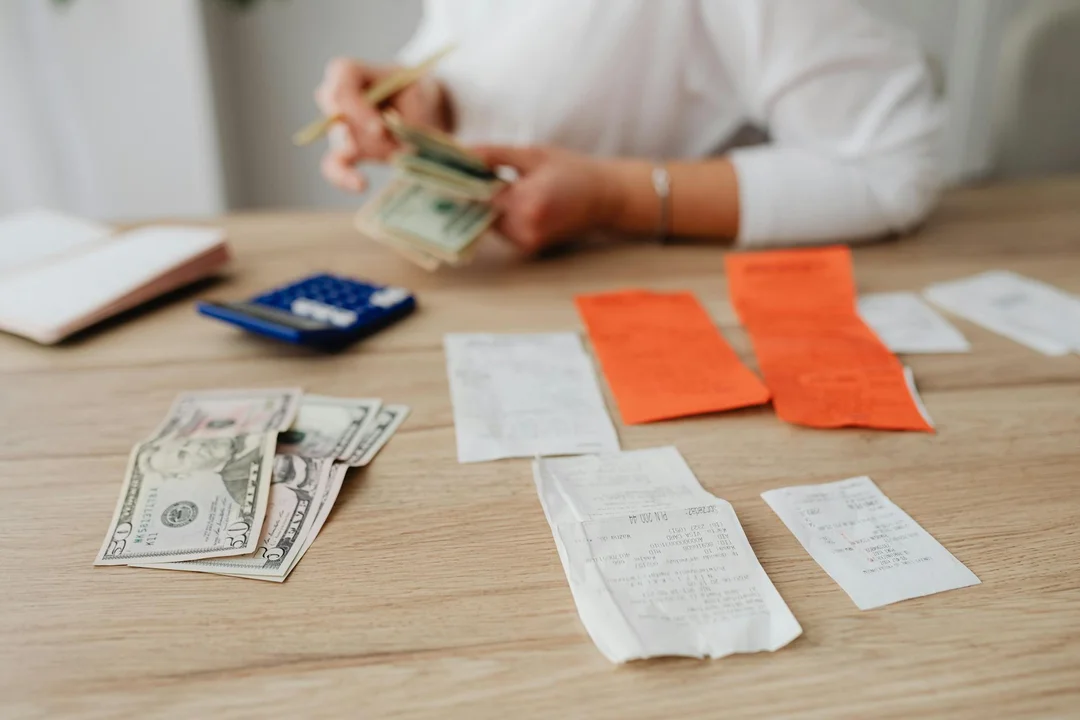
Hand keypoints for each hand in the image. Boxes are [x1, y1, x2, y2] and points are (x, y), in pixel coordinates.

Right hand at [315, 57, 449, 192]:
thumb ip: (408, 116)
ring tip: (397, 152)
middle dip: (360, 128)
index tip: (378, 127)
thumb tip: (400, 145)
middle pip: (334, 111)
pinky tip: (361, 184)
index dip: (355, 106)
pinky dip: (343, 176)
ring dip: (370, 150)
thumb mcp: (419, 96)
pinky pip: (334, 165)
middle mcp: (336, 98)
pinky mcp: (345, 151)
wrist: (421, 112)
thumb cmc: (416, 95)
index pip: (340, 82)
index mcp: (350, 73)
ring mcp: (339, 126)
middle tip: (384, 135)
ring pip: (340, 140)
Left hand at [471, 146, 619, 254]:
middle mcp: (525, 229)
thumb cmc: (571, 170)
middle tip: (468, 171)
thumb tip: (459, 153)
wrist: (605, 198)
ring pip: (489, 221)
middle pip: (480, 211)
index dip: (461, 180)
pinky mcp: (528, 247)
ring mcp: (527, 242)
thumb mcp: (532, 154)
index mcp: (527, 203)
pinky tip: (510, 197)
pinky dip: (500, 213)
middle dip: (474, 192)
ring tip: (496, 182)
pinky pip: (502, 229)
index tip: (447, 168)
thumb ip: (493, 155)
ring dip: (487, 204)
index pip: (477, 195)